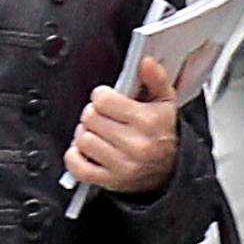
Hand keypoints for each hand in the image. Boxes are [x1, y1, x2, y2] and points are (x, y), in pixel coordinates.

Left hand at [64, 55, 179, 195]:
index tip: (106, 100)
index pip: (104, 100)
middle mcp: (136, 144)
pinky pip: (78, 167)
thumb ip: (156, 79)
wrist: (168, 171)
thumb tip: (145, 62)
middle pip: (90, 118)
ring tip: (97, 133)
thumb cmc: (162, 134)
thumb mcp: (165, 103)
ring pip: (83, 140)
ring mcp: (122, 165)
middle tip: (102, 117)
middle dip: (93, 114)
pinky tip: (85, 150)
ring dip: (85, 134)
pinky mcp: (110, 181)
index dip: (101, 96)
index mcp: (148, 121)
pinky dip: (75, 156)